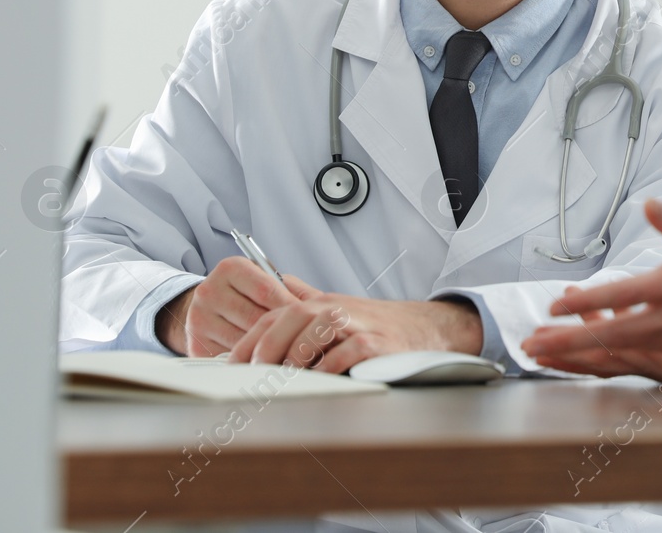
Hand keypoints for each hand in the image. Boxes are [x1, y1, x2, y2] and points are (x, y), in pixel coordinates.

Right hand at [156, 257, 296, 356]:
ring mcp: (199, 319)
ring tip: (292, 353)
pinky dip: (251, 362)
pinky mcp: (196, 345)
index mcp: (230, 269)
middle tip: (306, 342)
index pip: (267, 290)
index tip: (310, 321)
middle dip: (283, 331)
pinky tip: (267, 362)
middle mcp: (209, 291)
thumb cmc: (247, 294)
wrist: (208, 308)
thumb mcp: (268, 281)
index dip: (291, 308)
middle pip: (255, 317)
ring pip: (244, 340)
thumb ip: (295, 290)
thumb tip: (323, 305)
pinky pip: (231, 357)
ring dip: (269, 350)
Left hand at [227, 276, 484, 372]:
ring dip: (295, 355)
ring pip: (317, 329)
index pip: (278, 314)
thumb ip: (308, 297)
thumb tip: (278, 283)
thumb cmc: (381, 324)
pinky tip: (319, 378)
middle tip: (254, 373)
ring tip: (282, 378)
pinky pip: (346, 352)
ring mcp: (358, 325)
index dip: (251, 338)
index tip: (233, 363)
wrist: (429, 328)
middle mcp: (338, 310)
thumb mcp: (341, 308)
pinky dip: (328, 366)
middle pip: (293, 316)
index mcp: (323, 304)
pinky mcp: (377, 344)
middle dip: (268, 346)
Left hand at [522, 289, 661, 385]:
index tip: (555, 305)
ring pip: (621, 358)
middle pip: (606, 336)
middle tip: (530, 345)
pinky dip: (618, 371)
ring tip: (551, 360)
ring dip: (582, 359)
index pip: (614, 297)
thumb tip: (650, 206)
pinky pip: (646, 371)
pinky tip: (601, 370)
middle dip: (564, 342)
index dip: (579, 304)